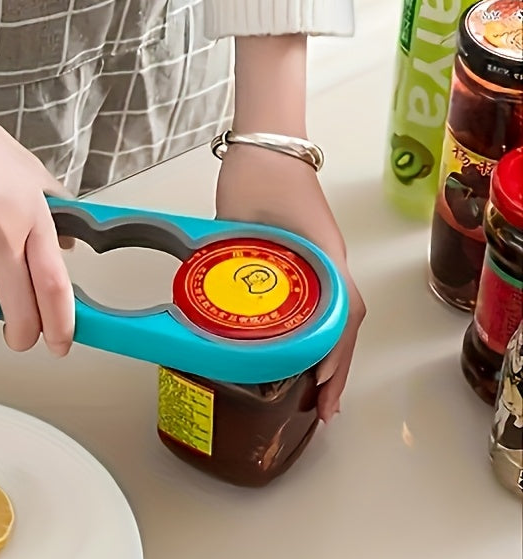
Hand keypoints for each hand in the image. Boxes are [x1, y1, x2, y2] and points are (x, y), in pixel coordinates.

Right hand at [0, 107, 74, 354]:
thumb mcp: (32, 173)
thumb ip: (55, 212)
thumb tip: (68, 247)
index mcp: (34, 218)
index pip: (55, 286)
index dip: (62, 326)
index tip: (61, 344)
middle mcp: (2, 236)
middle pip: (19, 315)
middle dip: (22, 338)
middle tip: (18, 335)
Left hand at [215, 144, 365, 421]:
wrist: (268, 147)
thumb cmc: (258, 179)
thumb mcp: (241, 223)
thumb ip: (231, 259)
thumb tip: (211, 304)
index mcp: (322, 258)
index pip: (343, 317)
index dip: (335, 357)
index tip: (321, 390)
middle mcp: (330, 265)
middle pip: (346, 325)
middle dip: (337, 370)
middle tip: (323, 411)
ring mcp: (322, 263)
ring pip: (337, 317)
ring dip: (331, 355)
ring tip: (316, 393)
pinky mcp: (308, 260)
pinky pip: (321, 303)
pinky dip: (318, 332)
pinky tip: (303, 350)